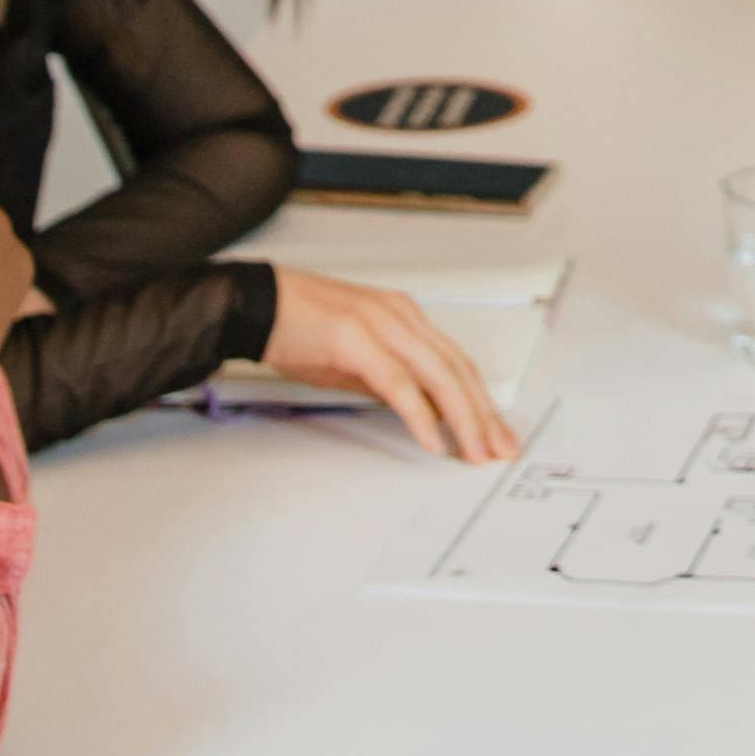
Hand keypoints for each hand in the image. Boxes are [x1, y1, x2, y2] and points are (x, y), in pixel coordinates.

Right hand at [252, 272, 517, 459]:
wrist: (255, 305)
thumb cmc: (298, 328)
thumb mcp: (356, 359)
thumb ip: (390, 380)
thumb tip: (419, 411)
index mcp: (404, 317)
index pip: (457, 362)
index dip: (481, 399)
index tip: (495, 431)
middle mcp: (401, 316)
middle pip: (458, 369)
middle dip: (484, 414)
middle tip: (499, 448)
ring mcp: (381, 325)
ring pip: (439, 375)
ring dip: (463, 418)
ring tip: (475, 450)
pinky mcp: (357, 340)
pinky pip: (399, 383)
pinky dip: (419, 414)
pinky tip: (431, 438)